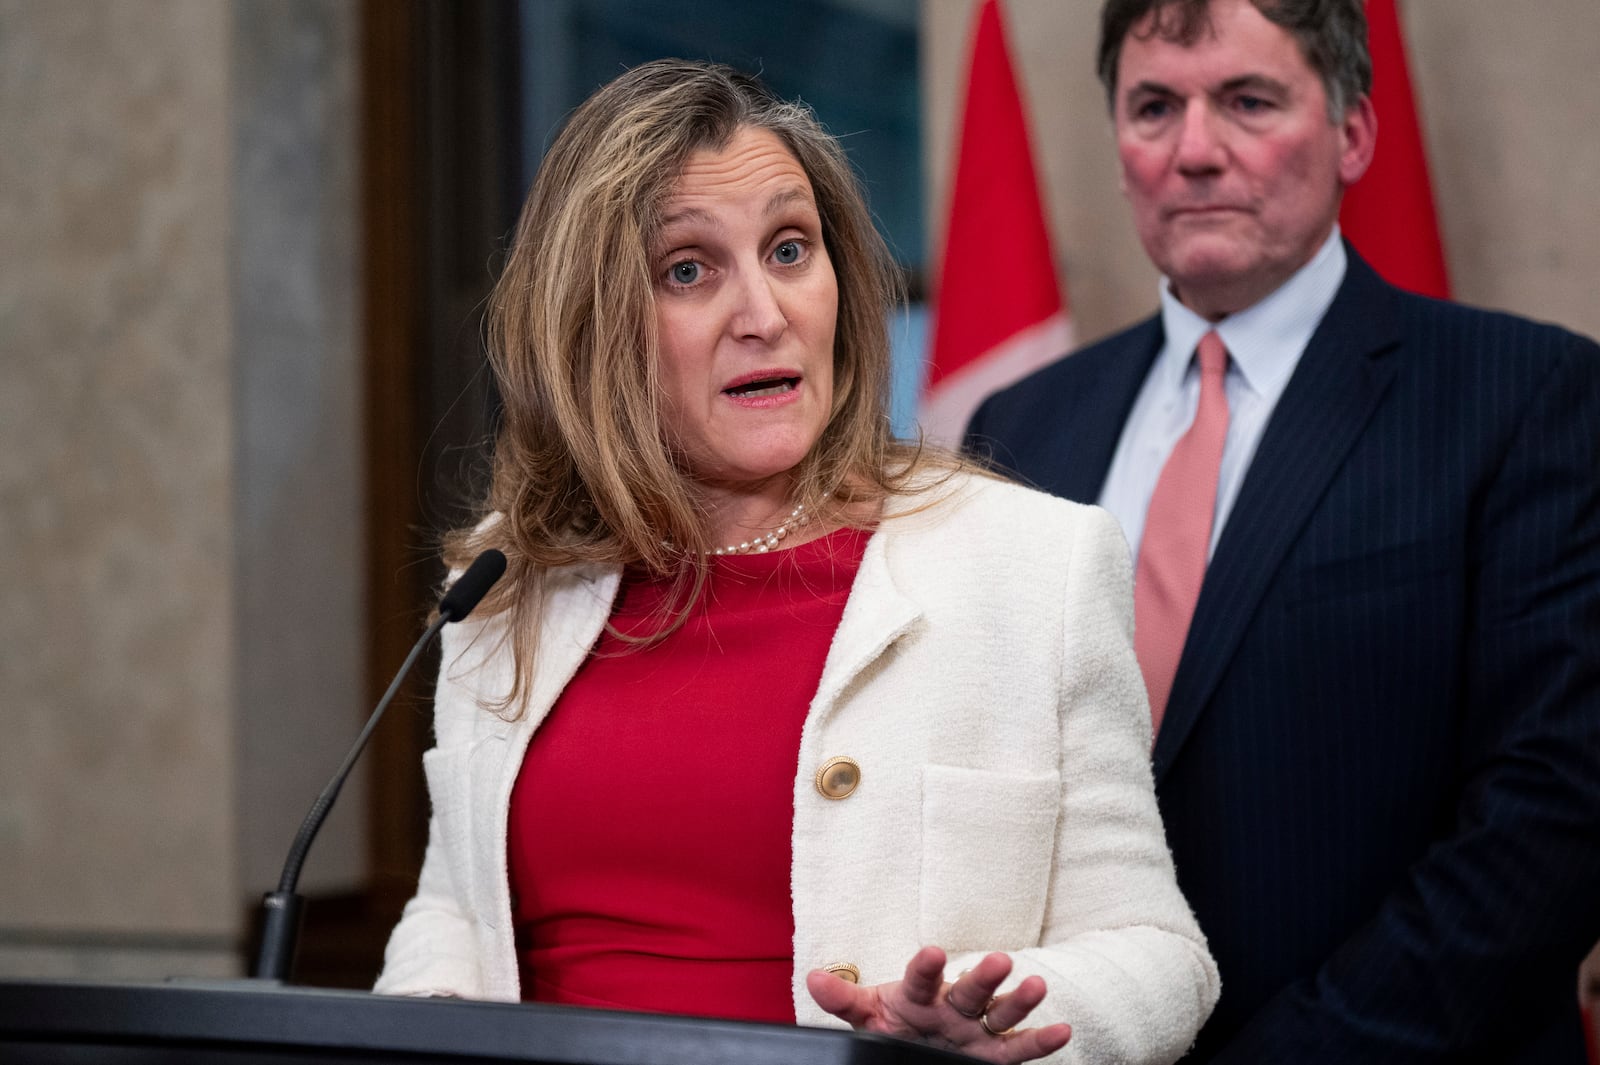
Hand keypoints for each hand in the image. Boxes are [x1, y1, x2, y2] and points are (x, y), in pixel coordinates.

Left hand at [806, 946, 1071, 1062]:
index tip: (931, 952)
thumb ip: (845, 1001)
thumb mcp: (868, 1015)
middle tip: (1000, 960)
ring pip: (1000, 1013)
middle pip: (969, 991)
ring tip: (1037, 985)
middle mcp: (953, 1007)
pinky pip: (1018, 1048)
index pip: (920, 978)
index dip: (925, 967)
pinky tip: (1061, 1029)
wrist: (914, 1047)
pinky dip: (1040, 1041)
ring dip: (1018, 1001)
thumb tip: (812, 978)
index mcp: (919, 994)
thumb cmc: (895, 1023)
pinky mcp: (993, 1053)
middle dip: (983, 977)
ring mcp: (976, 1029)